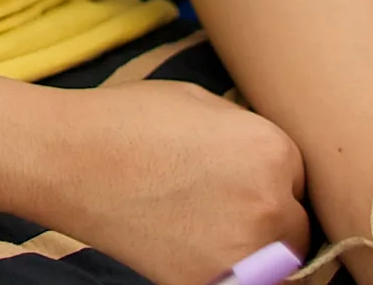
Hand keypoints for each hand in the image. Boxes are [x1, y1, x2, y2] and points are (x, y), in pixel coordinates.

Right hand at [21, 80, 308, 284]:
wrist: (71, 158)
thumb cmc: (132, 121)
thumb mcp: (207, 105)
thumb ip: (251, 135)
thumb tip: (272, 164)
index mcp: (275, 151)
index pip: (300, 181)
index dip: (270, 180)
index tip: (236, 178)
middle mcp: (270, 204)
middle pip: (295, 227)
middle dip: (268, 219)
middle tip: (219, 206)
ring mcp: (242, 252)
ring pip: (274, 263)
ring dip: (251, 249)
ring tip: (202, 225)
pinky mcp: (208, 284)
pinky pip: (238, 281)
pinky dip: (221, 269)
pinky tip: (186, 244)